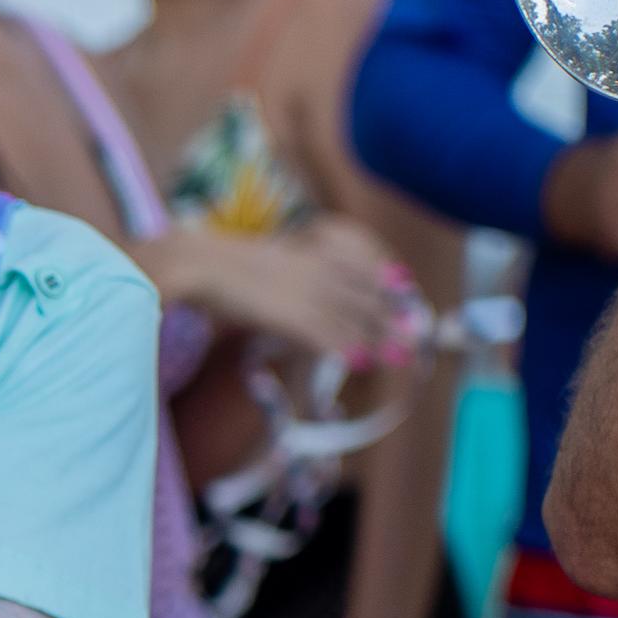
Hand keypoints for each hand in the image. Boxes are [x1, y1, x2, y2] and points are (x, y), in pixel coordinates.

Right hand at [148, 219, 407, 360]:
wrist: (201, 264)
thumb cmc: (223, 264)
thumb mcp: (266, 260)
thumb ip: (288, 272)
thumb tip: (293, 285)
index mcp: (312, 255)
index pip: (360, 272)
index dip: (384, 289)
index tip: (404, 301)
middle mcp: (317, 273)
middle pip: (364, 298)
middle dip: (391, 319)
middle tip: (415, 337)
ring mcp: (307, 295)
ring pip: (352, 320)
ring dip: (379, 339)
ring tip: (402, 355)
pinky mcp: (292, 317)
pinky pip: (327, 337)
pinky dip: (347, 349)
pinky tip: (362, 362)